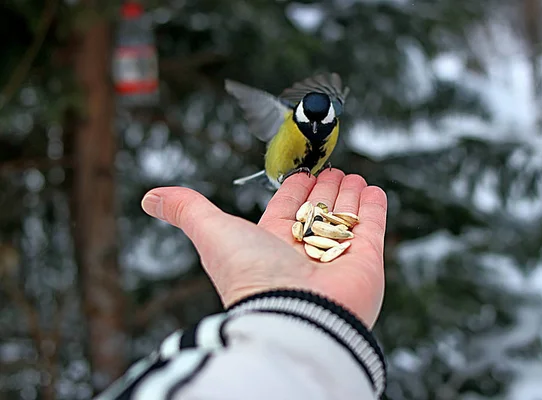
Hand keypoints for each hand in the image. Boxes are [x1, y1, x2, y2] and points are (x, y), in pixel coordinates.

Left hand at [140, 169, 386, 327]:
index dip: (295, 190)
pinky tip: (372, 190)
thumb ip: (187, 210)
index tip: (304, 173)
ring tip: (354, 177)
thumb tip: (150, 196)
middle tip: (334, 170)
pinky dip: (373, 210)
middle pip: (317, 211)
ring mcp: (336, 257)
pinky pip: (370, 229)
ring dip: (349, 196)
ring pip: (344, 218)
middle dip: (325, 190)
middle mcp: (303, 252)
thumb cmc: (251, 278)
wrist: (293, 316)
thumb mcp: (212, 233)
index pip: (287, 209)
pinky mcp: (365, 262)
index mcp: (271, 244)